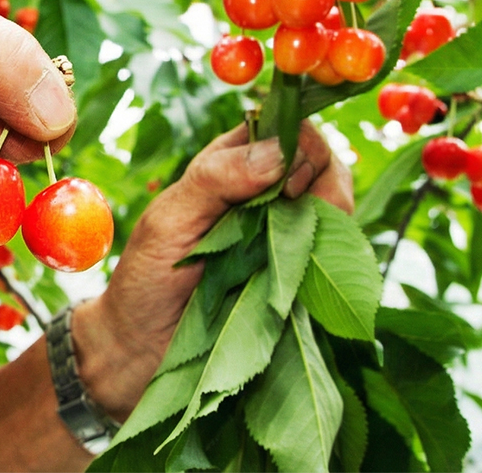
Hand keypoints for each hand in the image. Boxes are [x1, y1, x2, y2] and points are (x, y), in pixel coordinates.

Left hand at [73, 121, 351, 420]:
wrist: (144, 351)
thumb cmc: (146, 278)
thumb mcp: (170, 219)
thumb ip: (217, 178)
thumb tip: (278, 153)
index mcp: (231, 165)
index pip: (285, 129)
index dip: (298, 145)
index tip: (286, 181)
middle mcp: (265, 193)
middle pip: (322, 163)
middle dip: (321, 181)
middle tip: (293, 208)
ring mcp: (286, 234)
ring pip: (337, 206)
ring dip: (329, 219)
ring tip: (296, 247)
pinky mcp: (299, 274)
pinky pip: (336, 254)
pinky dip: (333, 257)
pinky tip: (306, 273)